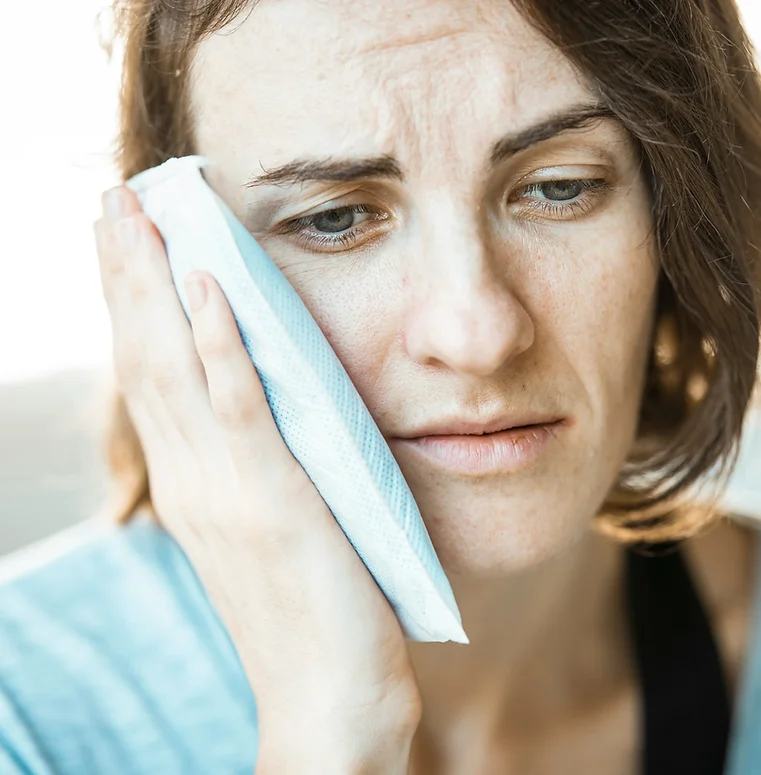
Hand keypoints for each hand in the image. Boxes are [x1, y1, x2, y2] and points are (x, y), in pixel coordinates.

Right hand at [94, 185, 420, 772]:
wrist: (327, 698)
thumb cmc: (308, 611)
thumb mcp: (268, 527)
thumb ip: (252, 470)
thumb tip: (257, 413)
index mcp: (193, 484)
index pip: (149, 375)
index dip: (132, 303)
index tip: (124, 242)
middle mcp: (193, 480)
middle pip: (144, 356)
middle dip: (126, 273)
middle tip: (113, 200)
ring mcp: (226, 490)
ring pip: (174, 367)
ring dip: (154, 285)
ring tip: (139, 214)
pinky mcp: (274, 500)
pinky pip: (238, 408)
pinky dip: (216, 344)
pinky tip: (204, 286)